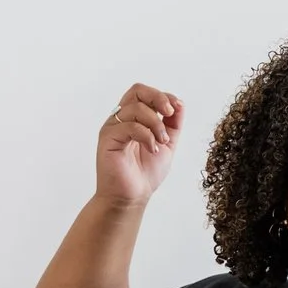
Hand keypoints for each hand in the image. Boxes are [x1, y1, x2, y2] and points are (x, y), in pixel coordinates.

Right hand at [94, 83, 183, 206]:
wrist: (132, 197)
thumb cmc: (144, 173)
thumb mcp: (168, 142)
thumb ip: (173, 123)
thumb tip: (179, 103)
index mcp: (133, 118)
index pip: (144, 93)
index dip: (163, 96)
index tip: (175, 110)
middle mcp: (121, 120)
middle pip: (137, 91)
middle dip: (158, 98)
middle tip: (169, 114)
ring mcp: (112, 128)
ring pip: (136, 108)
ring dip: (156, 124)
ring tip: (161, 142)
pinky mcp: (108, 139)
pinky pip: (129, 126)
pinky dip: (146, 136)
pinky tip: (152, 148)